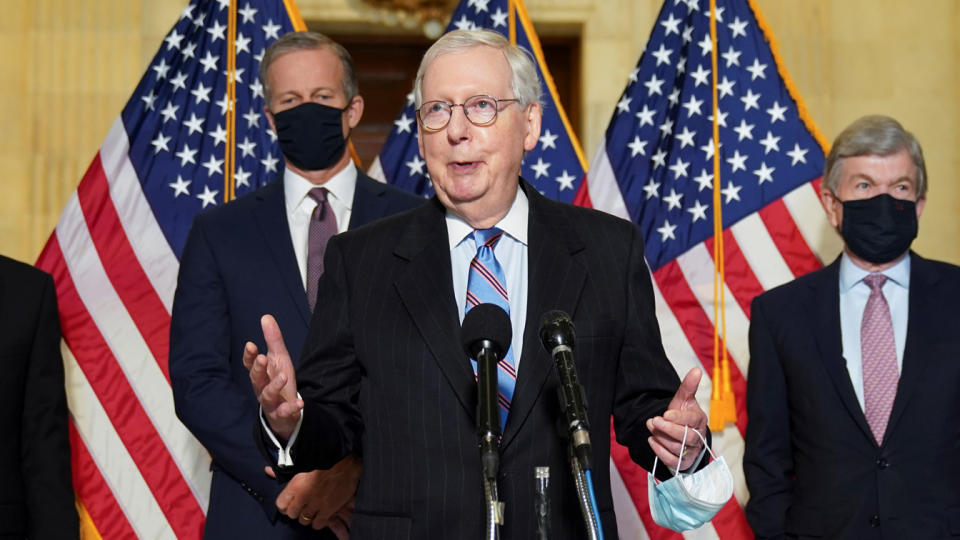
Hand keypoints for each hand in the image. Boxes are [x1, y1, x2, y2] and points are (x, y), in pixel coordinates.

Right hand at [243, 314, 301, 439]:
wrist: (285, 412)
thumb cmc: (278, 381)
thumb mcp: (279, 359)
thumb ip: (273, 340)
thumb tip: (266, 317)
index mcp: (261, 374)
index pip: (250, 365)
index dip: (249, 356)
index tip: (251, 345)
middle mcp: (262, 388)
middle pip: (256, 379)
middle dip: (258, 369)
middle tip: (262, 358)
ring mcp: (271, 403)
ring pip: (267, 395)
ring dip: (274, 386)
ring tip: (283, 376)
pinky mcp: (282, 414)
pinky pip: (284, 412)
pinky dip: (291, 408)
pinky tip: (300, 403)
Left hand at [275, 456, 361, 531]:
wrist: (345, 463)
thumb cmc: (324, 460)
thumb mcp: (301, 464)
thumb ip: (283, 471)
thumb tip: (267, 470)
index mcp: (295, 485)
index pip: (280, 504)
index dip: (285, 505)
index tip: (289, 503)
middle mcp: (303, 497)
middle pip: (292, 514)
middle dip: (296, 511)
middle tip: (302, 506)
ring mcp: (316, 505)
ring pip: (304, 521)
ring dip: (307, 516)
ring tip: (312, 510)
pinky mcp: (328, 510)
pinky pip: (317, 524)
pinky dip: (318, 521)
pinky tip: (321, 515)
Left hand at [646, 367, 707, 470]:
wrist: (681, 433)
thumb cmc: (683, 415)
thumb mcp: (684, 400)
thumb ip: (688, 386)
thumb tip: (696, 370)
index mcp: (699, 420)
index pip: (692, 421)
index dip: (678, 418)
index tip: (665, 414)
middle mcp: (698, 437)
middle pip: (686, 437)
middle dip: (668, 429)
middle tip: (654, 421)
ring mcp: (691, 451)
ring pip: (678, 449)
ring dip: (662, 439)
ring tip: (652, 428)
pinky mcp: (683, 463)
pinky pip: (672, 461)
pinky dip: (660, 452)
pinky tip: (652, 441)